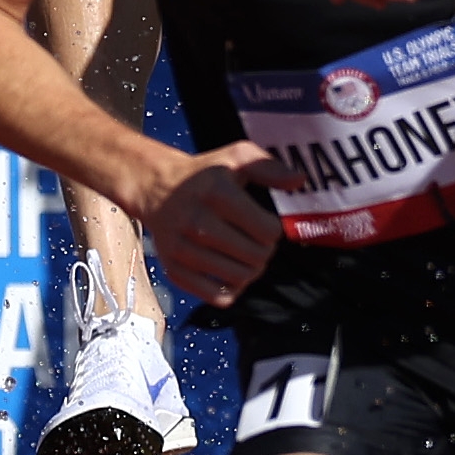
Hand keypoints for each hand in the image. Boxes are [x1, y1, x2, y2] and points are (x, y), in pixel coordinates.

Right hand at [144, 151, 284, 305]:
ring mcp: (183, 249)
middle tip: (256, 242)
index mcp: (218, 194)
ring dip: (250, 270)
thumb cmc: (204, 174)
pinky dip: (230, 289)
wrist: (156, 188)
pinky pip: (217, 296)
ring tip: (245, 256)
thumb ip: (270, 167)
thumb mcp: (236, 157)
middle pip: (257, 257)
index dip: (273, 230)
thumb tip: (299, 181)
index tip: (264, 223)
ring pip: (240, 278)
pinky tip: (228, 271)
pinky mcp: (174, 269)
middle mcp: (198, 222)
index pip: (268, 232)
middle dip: (264, 251)